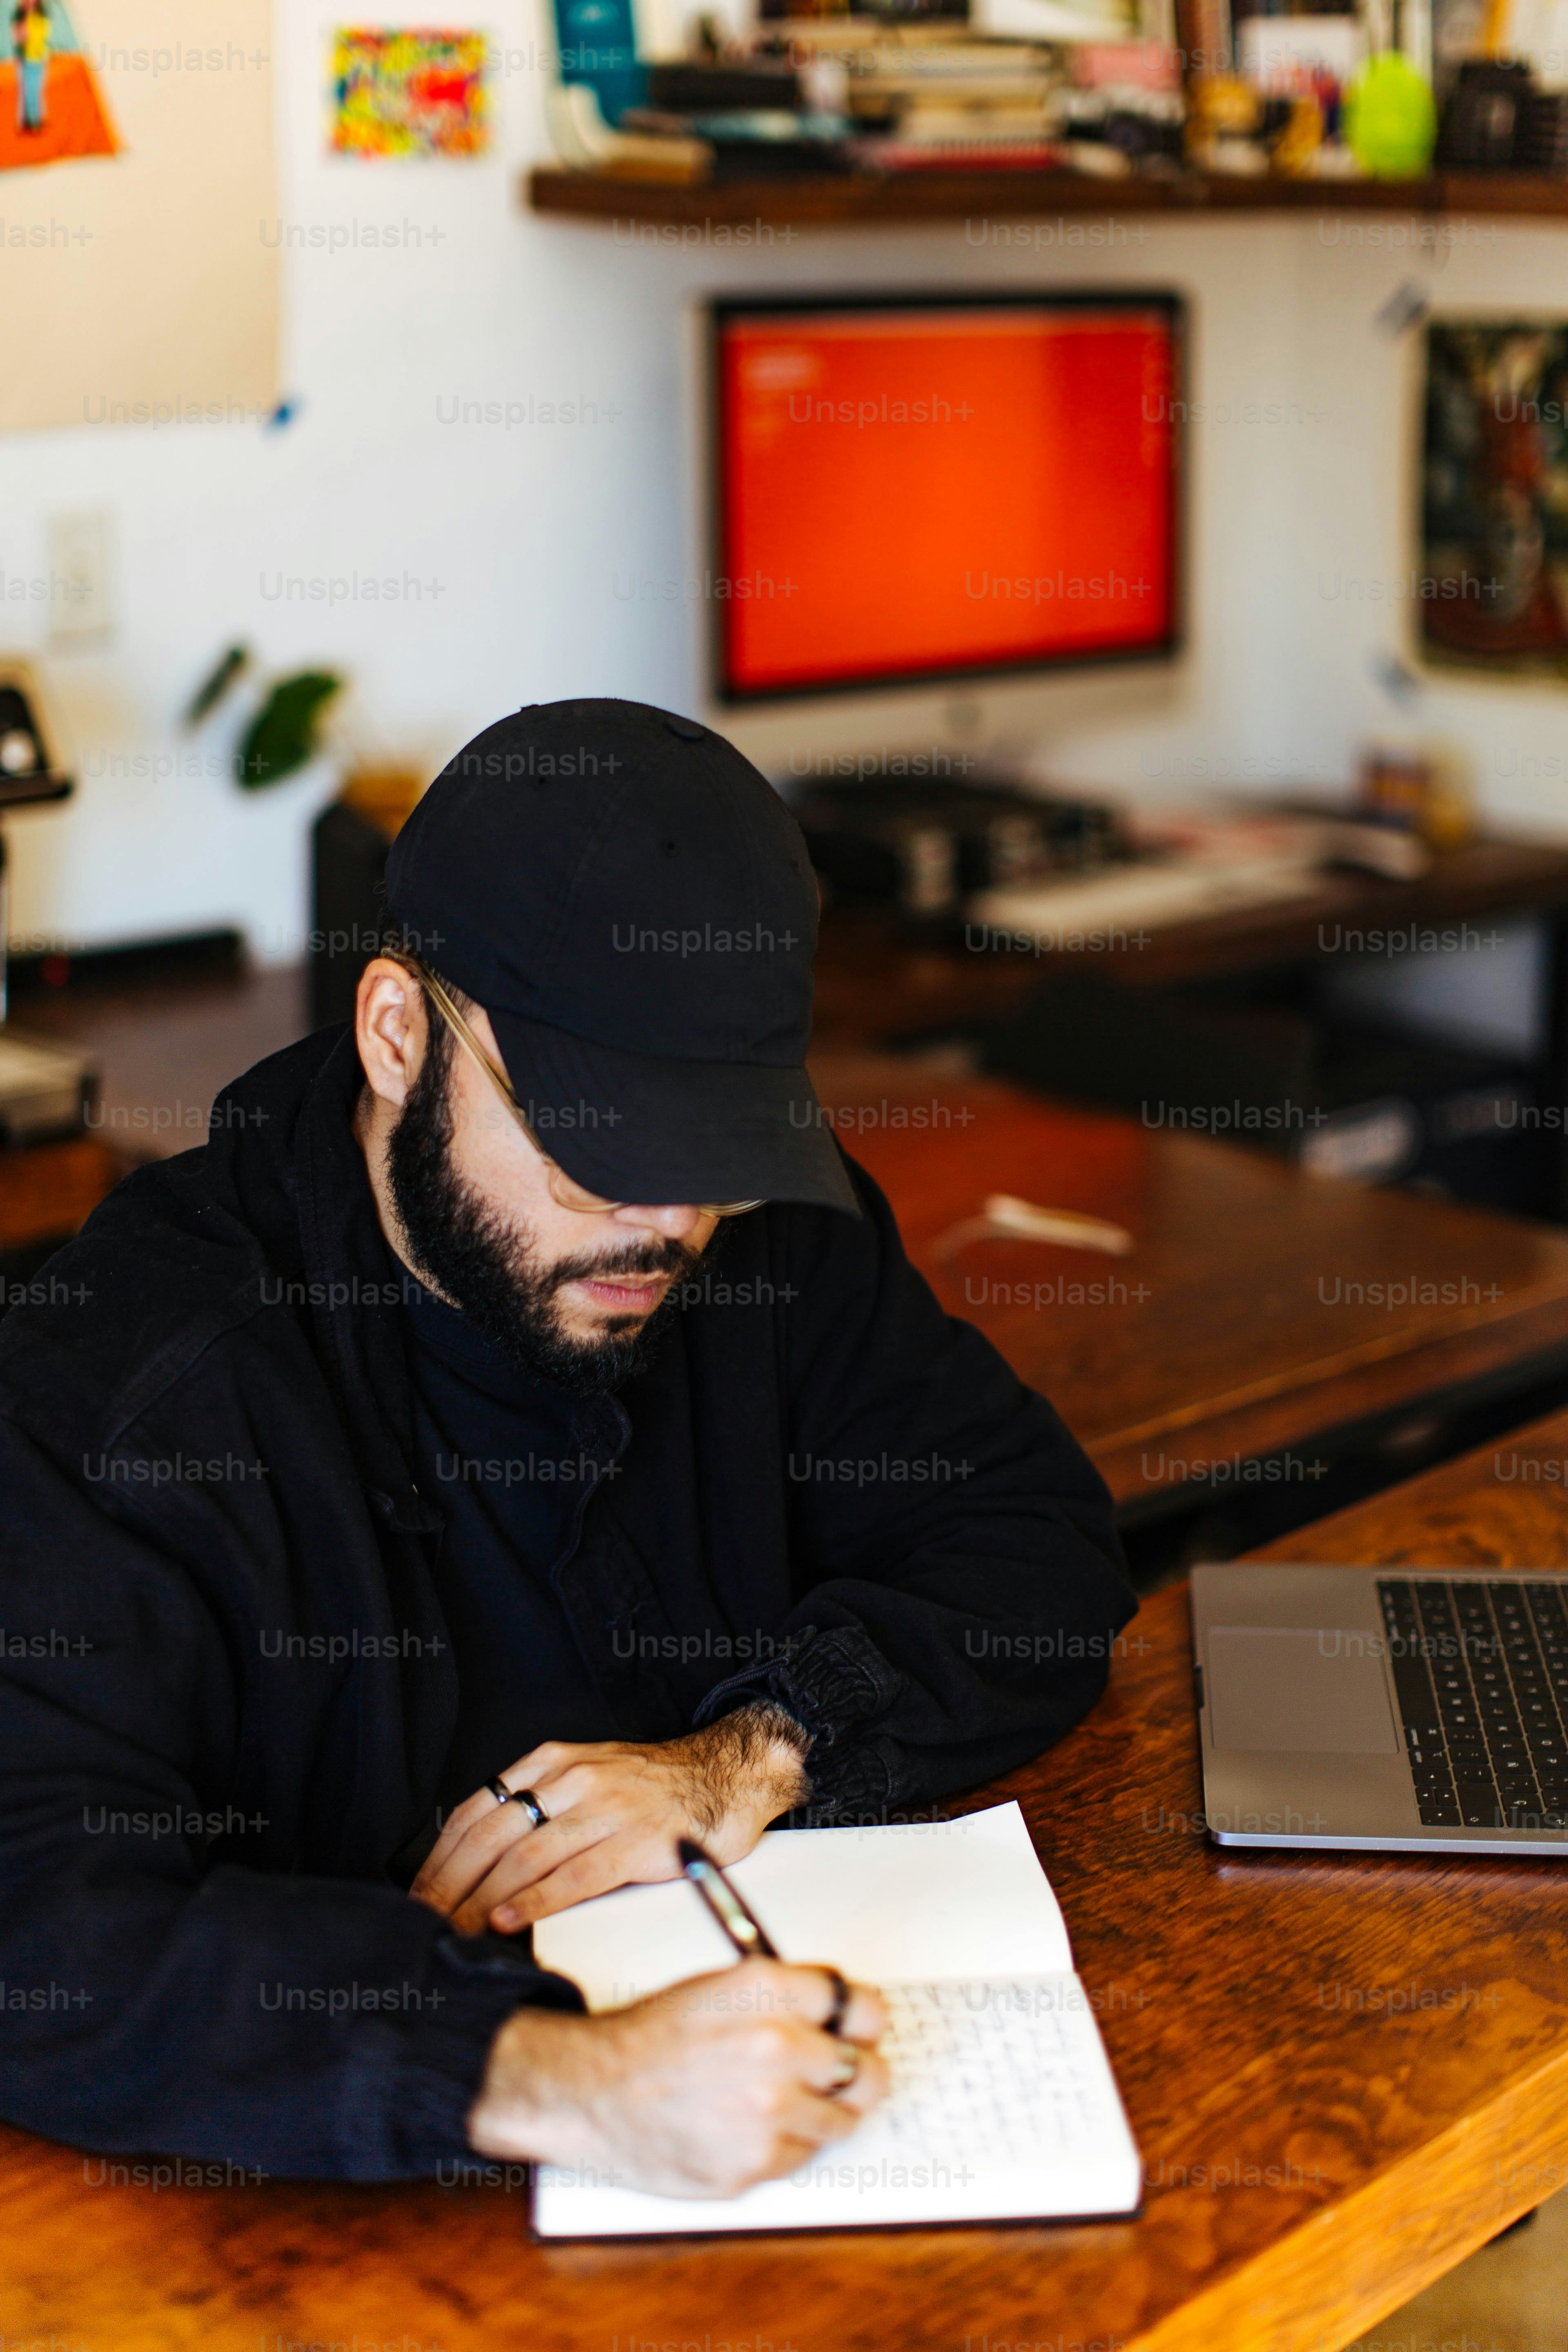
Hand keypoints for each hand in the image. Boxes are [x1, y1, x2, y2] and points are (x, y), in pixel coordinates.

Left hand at [411, 1704, 811, 1933]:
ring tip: (455, 1934)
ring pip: (525, 1859)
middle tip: (424, 1926)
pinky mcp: (640, 1840)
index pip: (475, 1811)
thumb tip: (480, 1863)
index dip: (440, 1859)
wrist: (727, 1774)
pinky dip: (534, 1901)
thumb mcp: (585, 1779)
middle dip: (449, 1887)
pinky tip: (507, 1922)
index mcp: (552, 1762)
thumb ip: (539, 1808)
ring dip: (481, 1903)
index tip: (417, 1896)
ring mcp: (608, 1807)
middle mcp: (573, 1778)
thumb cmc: (652, 1790)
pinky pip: (576, 1876)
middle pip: (490, 1838)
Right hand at [468, 1957, 888, 2197]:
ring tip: (776, 2102)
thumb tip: (846, 2018)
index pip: (865, 2008)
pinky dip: (783, 2146)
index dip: (863, 2023)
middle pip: (870, 2070)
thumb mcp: (723, 1987)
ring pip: (843, 2121)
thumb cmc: (653, 2039)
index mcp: (769, 1990)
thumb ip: (789, 1997)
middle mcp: (776, 2046)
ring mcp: (768, 2112)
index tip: (860, 2033)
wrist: (593, 2090)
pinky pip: (802, 2157)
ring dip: (820, 2114)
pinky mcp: (755, 2165)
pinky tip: (744, 2128)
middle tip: (832, 2076)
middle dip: (855, 2074)